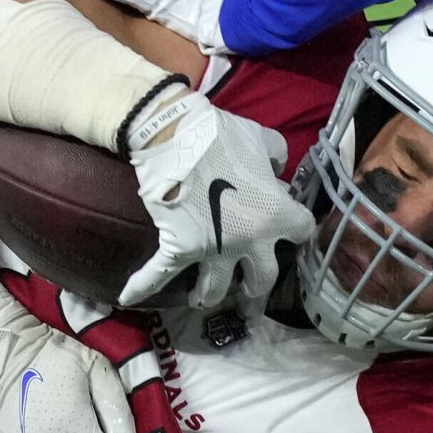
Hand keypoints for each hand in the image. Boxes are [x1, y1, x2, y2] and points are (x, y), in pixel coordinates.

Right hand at [117, 96, 312, 310]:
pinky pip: (159, 273)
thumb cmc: (220, 135)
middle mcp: (248, 239)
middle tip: (249, 282)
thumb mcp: (261, 137)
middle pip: (264, 278)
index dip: (297, 230)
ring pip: (217, 289)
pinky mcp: (179, 247)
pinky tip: (129, 298)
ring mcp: (213, 249)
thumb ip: (277, 156)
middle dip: (257, 283)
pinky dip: (142, 286)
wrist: (174, 134)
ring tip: (206, 297)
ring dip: (212, 295)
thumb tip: (276, 168)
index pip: (302, 232)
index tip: (290, 229)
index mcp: (275, 213)